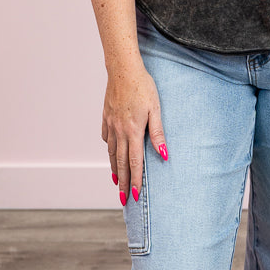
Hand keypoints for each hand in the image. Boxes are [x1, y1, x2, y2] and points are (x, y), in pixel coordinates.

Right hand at [101, 64, 167, 205]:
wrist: (123, 69)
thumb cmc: (143, 87)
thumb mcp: (156, 109)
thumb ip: (158, 134)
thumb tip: (163, 156)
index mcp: (133, 131)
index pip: (134, 162)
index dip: (136, 180)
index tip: (135, 196)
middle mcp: (120, 131)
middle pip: (120, 163)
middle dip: (123, 183)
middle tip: (124, 199)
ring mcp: (111, 124)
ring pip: (112, 152)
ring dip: (114, 169)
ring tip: (117, 182)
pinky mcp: (106, 116)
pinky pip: (106, 138)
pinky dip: (109, 149)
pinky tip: (111, 153)